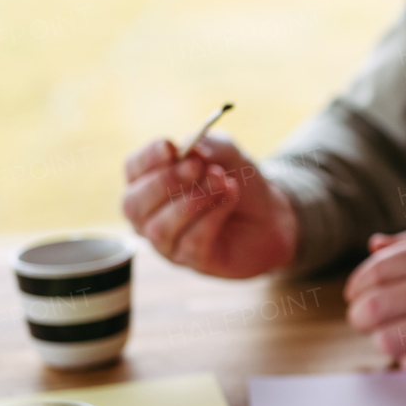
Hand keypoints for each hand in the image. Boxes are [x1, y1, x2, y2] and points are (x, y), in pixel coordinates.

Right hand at [122, 134, 297, 276]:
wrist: (272, 217)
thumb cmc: (239, 183)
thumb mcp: (229, 155)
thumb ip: (211, 145)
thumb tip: (192, 149)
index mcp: (150, 184)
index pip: (133, 170)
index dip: (147, 159)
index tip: (170, 147)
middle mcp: (151, 216)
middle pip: (134, 203)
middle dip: (166, 181)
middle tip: (198, 167)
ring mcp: (169, 243)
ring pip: (160, 227)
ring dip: (194, 200)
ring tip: (224, 183)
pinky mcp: (194, 260)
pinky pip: (192, 241)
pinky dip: (212, 216)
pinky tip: (229, 199)